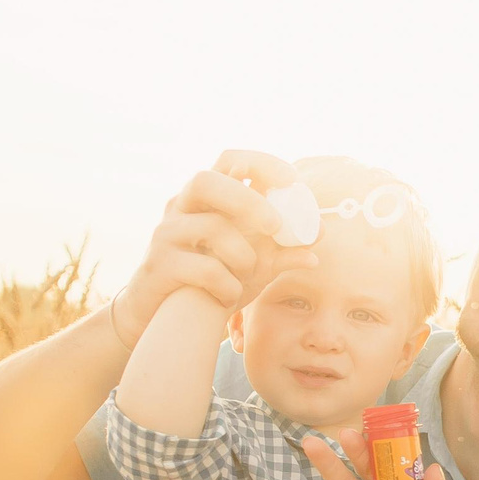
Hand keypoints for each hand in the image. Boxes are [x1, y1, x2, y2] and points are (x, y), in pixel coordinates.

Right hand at [108, 149, 319, 347]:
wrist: (162, 318)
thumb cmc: (211, 283)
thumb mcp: (252, 267)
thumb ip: (282, 252)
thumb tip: (318, 242)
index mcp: (207, 198)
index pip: (230, 160)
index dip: (263, 164)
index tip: (293, 181)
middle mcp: (182, 207)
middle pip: (206, 180)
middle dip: (247, 200)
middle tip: (275, 227)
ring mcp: (166, 233)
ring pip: (210, 227)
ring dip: (242, 254)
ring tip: (247, 274)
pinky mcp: (160, 265)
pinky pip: (203, 268)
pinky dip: (227, 284)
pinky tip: (229, 296)